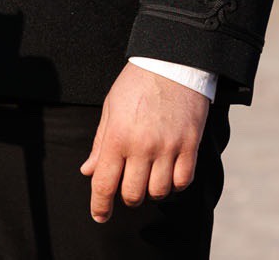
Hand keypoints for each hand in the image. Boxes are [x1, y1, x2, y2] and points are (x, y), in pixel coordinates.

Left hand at [79, 63, 209, 222]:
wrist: (171, 63)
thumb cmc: (135, 85)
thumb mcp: (110, 109)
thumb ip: (100, 144)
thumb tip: (88, 171)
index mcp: (117, 136)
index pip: (104, 183)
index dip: (100, 205)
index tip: (99, 216)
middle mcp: (142, 146)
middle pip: (133, 194)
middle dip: (126, 198)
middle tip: (127, 188)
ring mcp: (168, 147)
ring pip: (159, 191)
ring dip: (151, 191)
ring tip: (148, 178)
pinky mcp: (189, 145)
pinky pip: (183, 180)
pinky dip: (175, 184)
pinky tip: (169, 174)